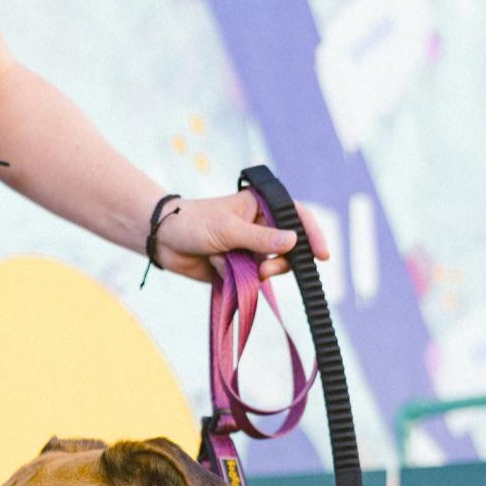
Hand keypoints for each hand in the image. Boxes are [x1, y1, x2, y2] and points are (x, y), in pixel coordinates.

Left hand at [151, 189, 329, 282]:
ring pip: (271, 266)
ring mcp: (250, 248)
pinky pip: (251, 279)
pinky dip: (239, 278)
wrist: (163, 241)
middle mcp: (260, 226)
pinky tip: (218, 268)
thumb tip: (294, 242)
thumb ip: (261, 238)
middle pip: (289, 248)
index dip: (312, 234)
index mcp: (261, 206)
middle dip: (280, 261)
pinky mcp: (239, 267)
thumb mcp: (229, 229)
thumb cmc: (194, 224)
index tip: (322, 255)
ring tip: (238, 268)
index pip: (297, 216)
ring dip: (258, 271)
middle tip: (266, 270)